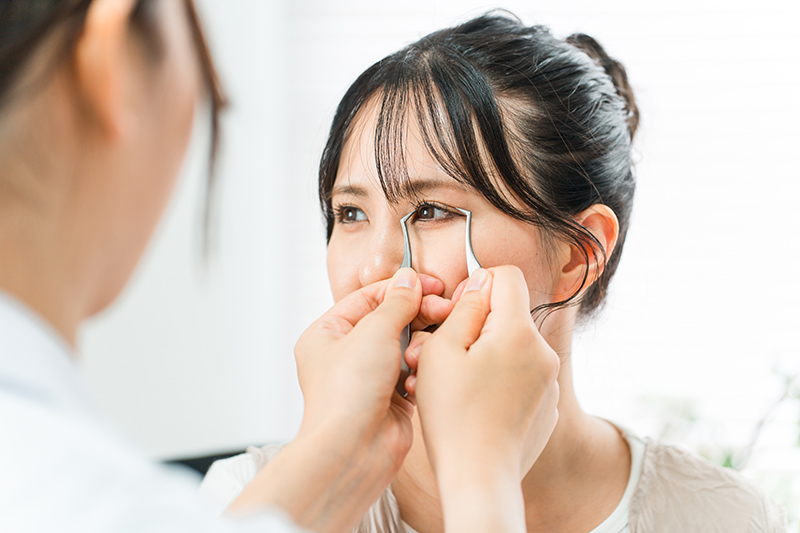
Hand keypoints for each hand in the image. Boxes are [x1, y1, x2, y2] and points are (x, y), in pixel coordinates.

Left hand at [229, 269, 450, 532]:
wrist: (354, 450)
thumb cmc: (347, 395)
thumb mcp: (374, 332)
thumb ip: (396, 303)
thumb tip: (408, 281)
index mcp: (327, 333)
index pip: (369, 297)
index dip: (401, 288)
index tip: (431, 286)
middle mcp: (345, 354)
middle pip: (390, 320)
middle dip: (418, 314)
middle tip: (444, 308)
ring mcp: (368, 377)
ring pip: (405, 345)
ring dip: (420, 344)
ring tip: (429, 346)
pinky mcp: (390, 398)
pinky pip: (413, 371)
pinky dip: (422, 368)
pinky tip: (425, 369)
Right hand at [409, 266, 560, 531]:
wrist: (479, 478)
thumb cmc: (453, 416)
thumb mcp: (441, 351)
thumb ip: (464, 309)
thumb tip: (480, 284)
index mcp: (519, 332)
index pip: (507, 275)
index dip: (477, 284)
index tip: (457, 311)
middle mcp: (543, 353)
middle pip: (508, 315)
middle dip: (474, 326)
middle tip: (442, 353)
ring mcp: (550, 382)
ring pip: (513, 348)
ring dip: (485, 355)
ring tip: (454, 383)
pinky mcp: (546, 406)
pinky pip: (522, 376)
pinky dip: (499, 379)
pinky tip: (475, 404)